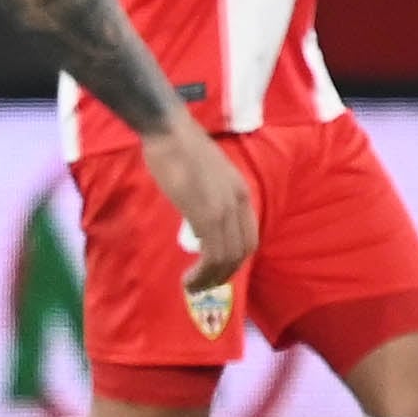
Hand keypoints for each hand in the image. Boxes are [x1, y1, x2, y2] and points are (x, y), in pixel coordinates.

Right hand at [141, 118, 256, 293]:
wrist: (168, 129)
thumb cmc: (180, 147)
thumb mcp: (207, 175)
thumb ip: (210, 197)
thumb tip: (200, 222)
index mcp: (241, 193)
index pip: (249, 238)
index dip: (235, 260)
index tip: (216, 270)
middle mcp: (238, 202)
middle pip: (241, 252)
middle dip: (224, 274)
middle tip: (203, 286)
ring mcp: (222, 208)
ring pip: (226, 256)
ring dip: (211, 278)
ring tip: (193, 287)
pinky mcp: (203, 211)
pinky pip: (211, 251)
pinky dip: (203, 271)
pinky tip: (189, 277)